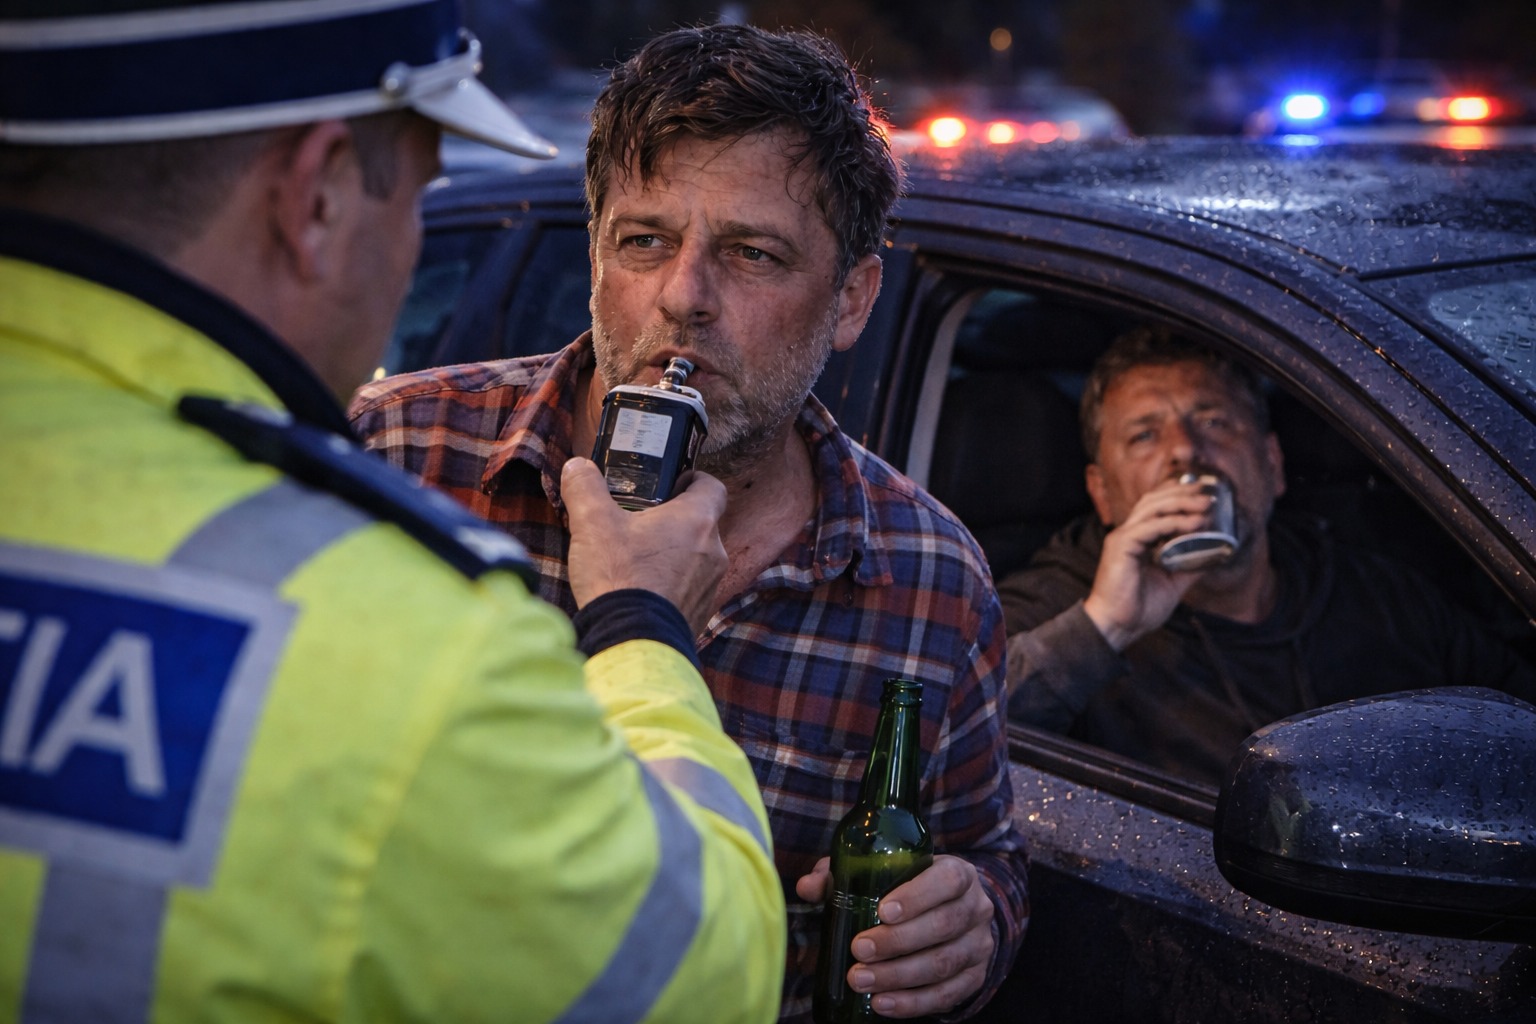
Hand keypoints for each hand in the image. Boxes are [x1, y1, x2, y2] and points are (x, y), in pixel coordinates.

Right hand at [561, 458, 727, 634]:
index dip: (695, 480)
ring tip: (638, 560)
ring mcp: (710, 586)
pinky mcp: (701, 614)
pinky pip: (690, 590)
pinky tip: (642, 592)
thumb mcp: (592, 524)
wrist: (632, 642)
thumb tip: (577, 467)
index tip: (675, 483)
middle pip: (702, 524)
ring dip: (674, 555)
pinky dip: (672, 586)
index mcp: (696, 521)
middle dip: (675, 521)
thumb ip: (585, 488)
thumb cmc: (619, 578)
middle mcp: (714, 552)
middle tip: (643, 523)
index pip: (712, 487)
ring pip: (697, 559)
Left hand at [796, 855, 995, 1018]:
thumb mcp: (883, 871)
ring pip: (943, 963)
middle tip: (859, 949)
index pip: (947, 881)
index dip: (918, 896)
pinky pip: (947, 995)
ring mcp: (978, 945)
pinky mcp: (974, 978)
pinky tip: (882, 1003)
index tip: (883, 911)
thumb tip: (808, 887)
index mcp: (958, 874)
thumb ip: (845, 873)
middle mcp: (976, 907)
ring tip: (860, 980)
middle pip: (943, 925)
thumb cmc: (909, 888)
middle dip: (898, 941)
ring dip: (899, 976)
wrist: (952, 911)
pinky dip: (913, 1003)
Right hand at [1083, 476, 1214, 649]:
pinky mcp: (1121, 546)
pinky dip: (1174, 522)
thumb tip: (1215, 554)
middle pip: (1154, 501)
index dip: (1178, 496)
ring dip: (1181, 503)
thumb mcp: (1173, 583)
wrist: (1117, 627)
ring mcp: (1122, 538)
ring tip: (1206, 505)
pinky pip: (1150, 527)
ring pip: (1152, 508)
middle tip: (1209, 493)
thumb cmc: (1138, 609)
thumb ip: (1190, 566)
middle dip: (1182, 492)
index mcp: (1136, 539)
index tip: (1204, 494)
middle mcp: (1127, 533)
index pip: (1155, 507)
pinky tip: (1194, 523)